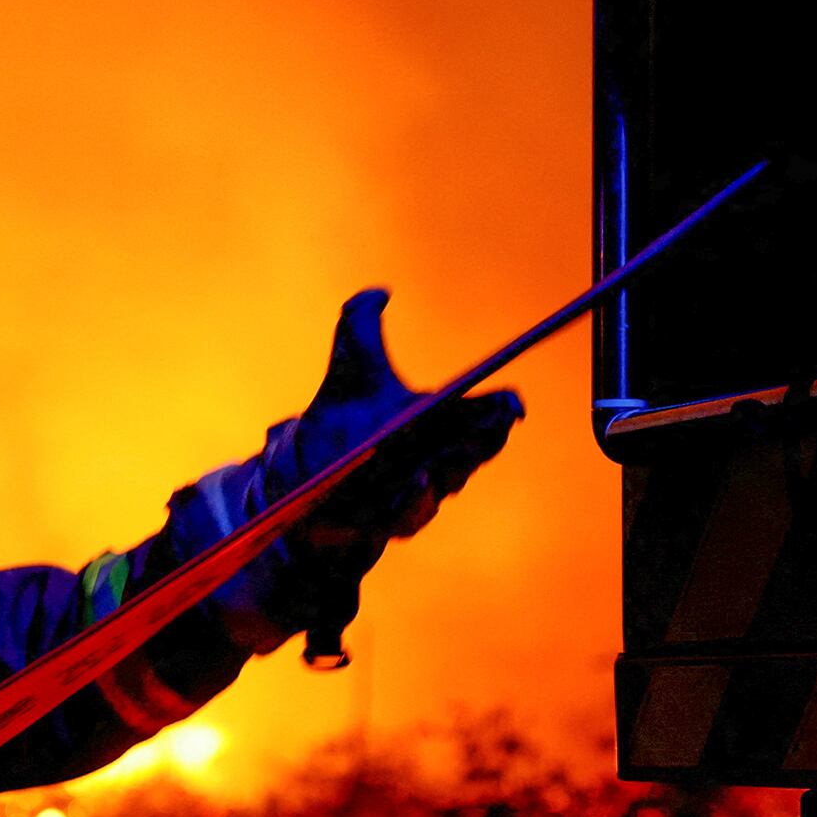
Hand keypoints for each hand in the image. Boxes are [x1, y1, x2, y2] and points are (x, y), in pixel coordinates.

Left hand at [170, 289, 521, 655]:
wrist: (307, 487)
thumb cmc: (342, 426)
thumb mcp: (349, 370)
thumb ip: (360, 326)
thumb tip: (379, 293)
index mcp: (439, 423)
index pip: (485, 417)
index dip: (501, 411)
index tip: (510, 404)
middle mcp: (437, 459)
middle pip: (473, 452)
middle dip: (482, 442)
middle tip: (491, 428)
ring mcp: (417, 494)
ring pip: (445, 485)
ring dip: (446, 474)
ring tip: (436, 466)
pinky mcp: (389, 523)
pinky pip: (409, 516)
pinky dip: (412, 504)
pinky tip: (413, 490)